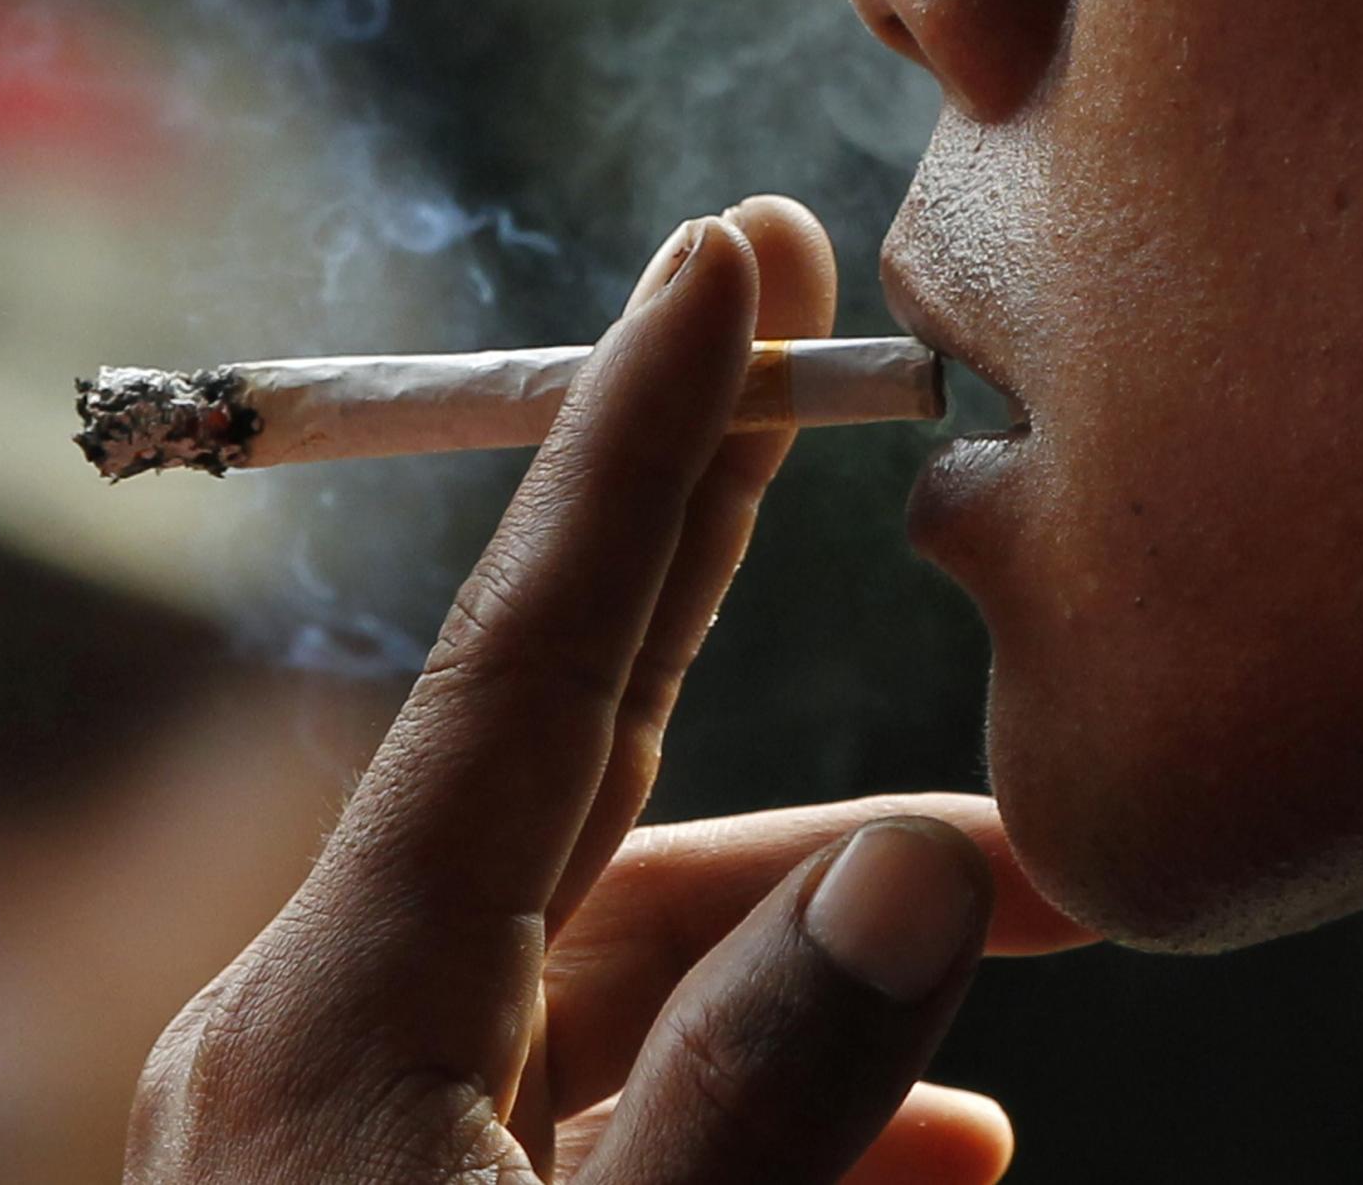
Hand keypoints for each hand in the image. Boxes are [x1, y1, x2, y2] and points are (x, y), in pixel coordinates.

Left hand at [126, 198, 1094, 1183]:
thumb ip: (751, 1096)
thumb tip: (912, 864)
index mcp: (335, 1014)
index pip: (521, 666)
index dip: (637, 453)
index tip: (724, 265)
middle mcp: (339, 1031)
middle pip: (577, 753)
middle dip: (725, 579)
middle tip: (851, 391)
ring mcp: (377, 1128)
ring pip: (622, 957)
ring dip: (821, 926)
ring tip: (1026, 897)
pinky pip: (607, 1103)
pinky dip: (764, 1096)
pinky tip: (940, 1136)